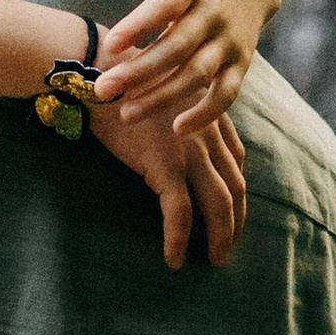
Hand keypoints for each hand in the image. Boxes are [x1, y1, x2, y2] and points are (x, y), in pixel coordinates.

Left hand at [87, 0, 282, 142]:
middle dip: (140, 71)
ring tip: (126, 114)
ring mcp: (230, 41)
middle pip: (177, 47)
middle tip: (103, 90)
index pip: (166, 5)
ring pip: (197, 74)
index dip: (140, 24)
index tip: (111, 44)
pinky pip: (227, 93)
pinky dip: (207, 114)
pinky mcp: (241, 63)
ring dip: (162, 97)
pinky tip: (178, 129)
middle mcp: (214, 13)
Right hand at [89, 90, 246, 266]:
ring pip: (219, 205)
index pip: (236, 159)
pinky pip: (180, 213)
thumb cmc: (121, 83)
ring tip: (215, 259)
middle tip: (228, 245)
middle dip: (236, 220)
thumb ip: (176, 115)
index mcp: (208, 116)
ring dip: (220, 236)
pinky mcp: (166, 166)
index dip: (236, 188)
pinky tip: (174, 260)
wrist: (99, 75)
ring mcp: (190, 151)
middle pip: (235, 186)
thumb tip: (165, 136)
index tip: (231, 208)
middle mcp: (207, 134)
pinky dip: (179, 240)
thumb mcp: (162, 94)